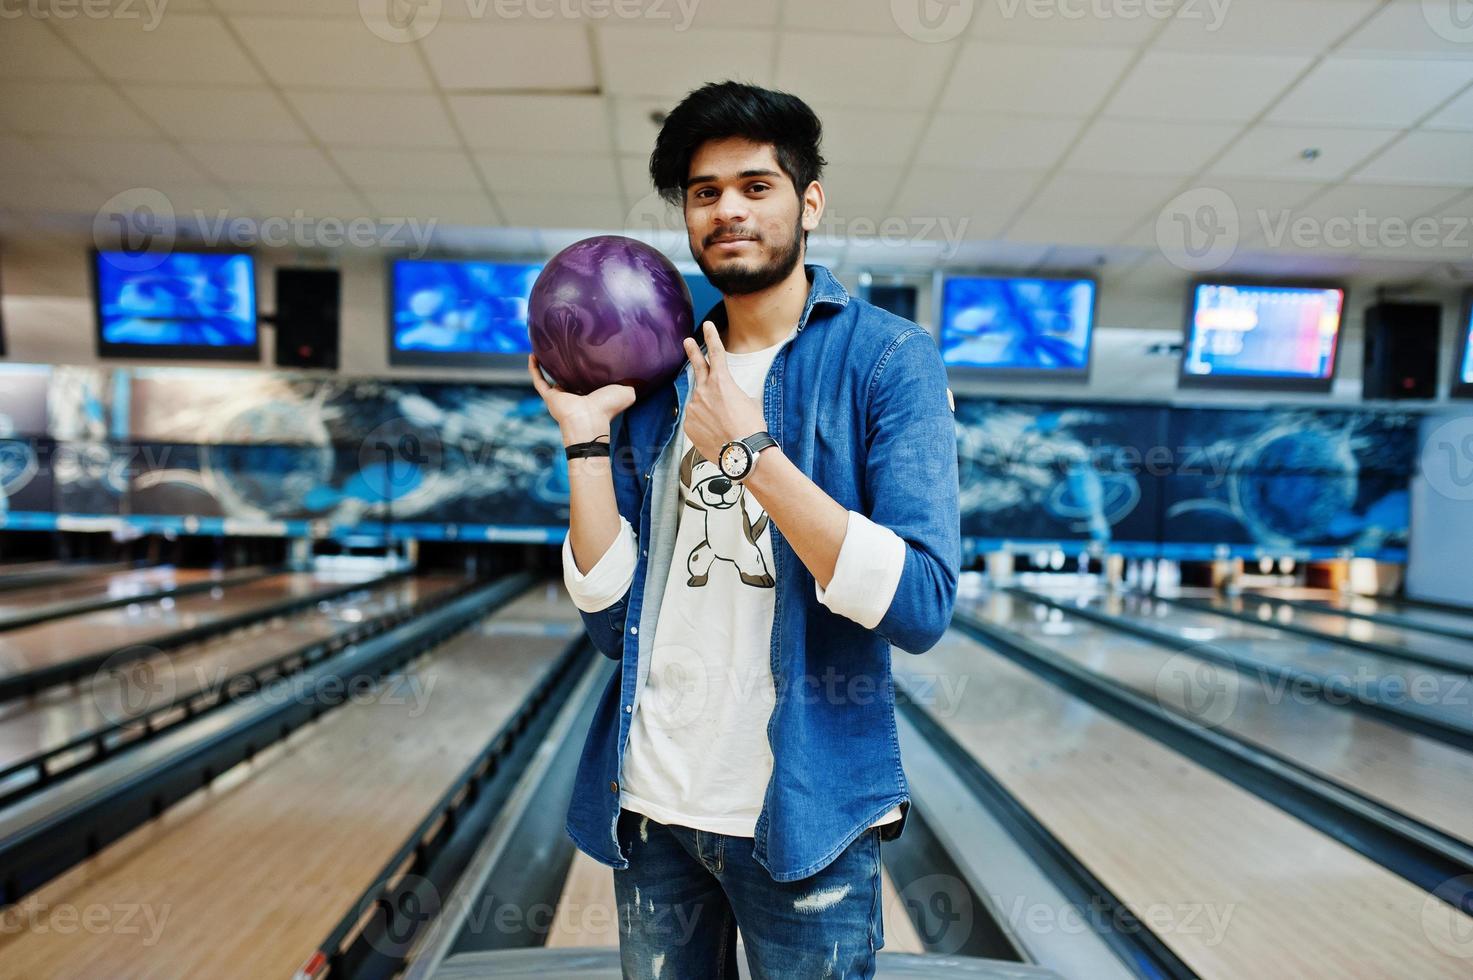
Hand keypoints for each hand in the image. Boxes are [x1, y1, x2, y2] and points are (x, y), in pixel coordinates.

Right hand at [527, 355, 635, 444]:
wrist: (589, 420)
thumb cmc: (607, 408)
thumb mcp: (625, 392)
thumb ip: (632, 383)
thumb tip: (640, 375)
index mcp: (591, 395)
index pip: (587, 381)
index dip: (586, 369)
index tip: (586, 355)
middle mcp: (574, 396)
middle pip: (568, 379)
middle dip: (565, 367)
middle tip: (563, 349)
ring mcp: (560, 396)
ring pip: (550, 379)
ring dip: (545, 366)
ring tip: (544, 350)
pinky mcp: (549, 396)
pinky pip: (538, 380)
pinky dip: (534, 368)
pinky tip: (533, 354)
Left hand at [682, 321, 768, 464]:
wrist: (741, 452)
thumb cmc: (750, 427)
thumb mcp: (747, 402)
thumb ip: (731, 394)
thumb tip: (723, 398)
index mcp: (722, 382)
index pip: (716, 353)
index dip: (712, 337)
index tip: (708, 325)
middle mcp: (704, 391)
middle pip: (698, 367)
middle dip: (693, 353)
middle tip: (687, 341)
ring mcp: (694, 407)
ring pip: (699, 402)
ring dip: (709, 409)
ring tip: (722, 424)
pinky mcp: (688, 424)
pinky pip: (695, 419)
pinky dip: (703, 423)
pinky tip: (715, 432)